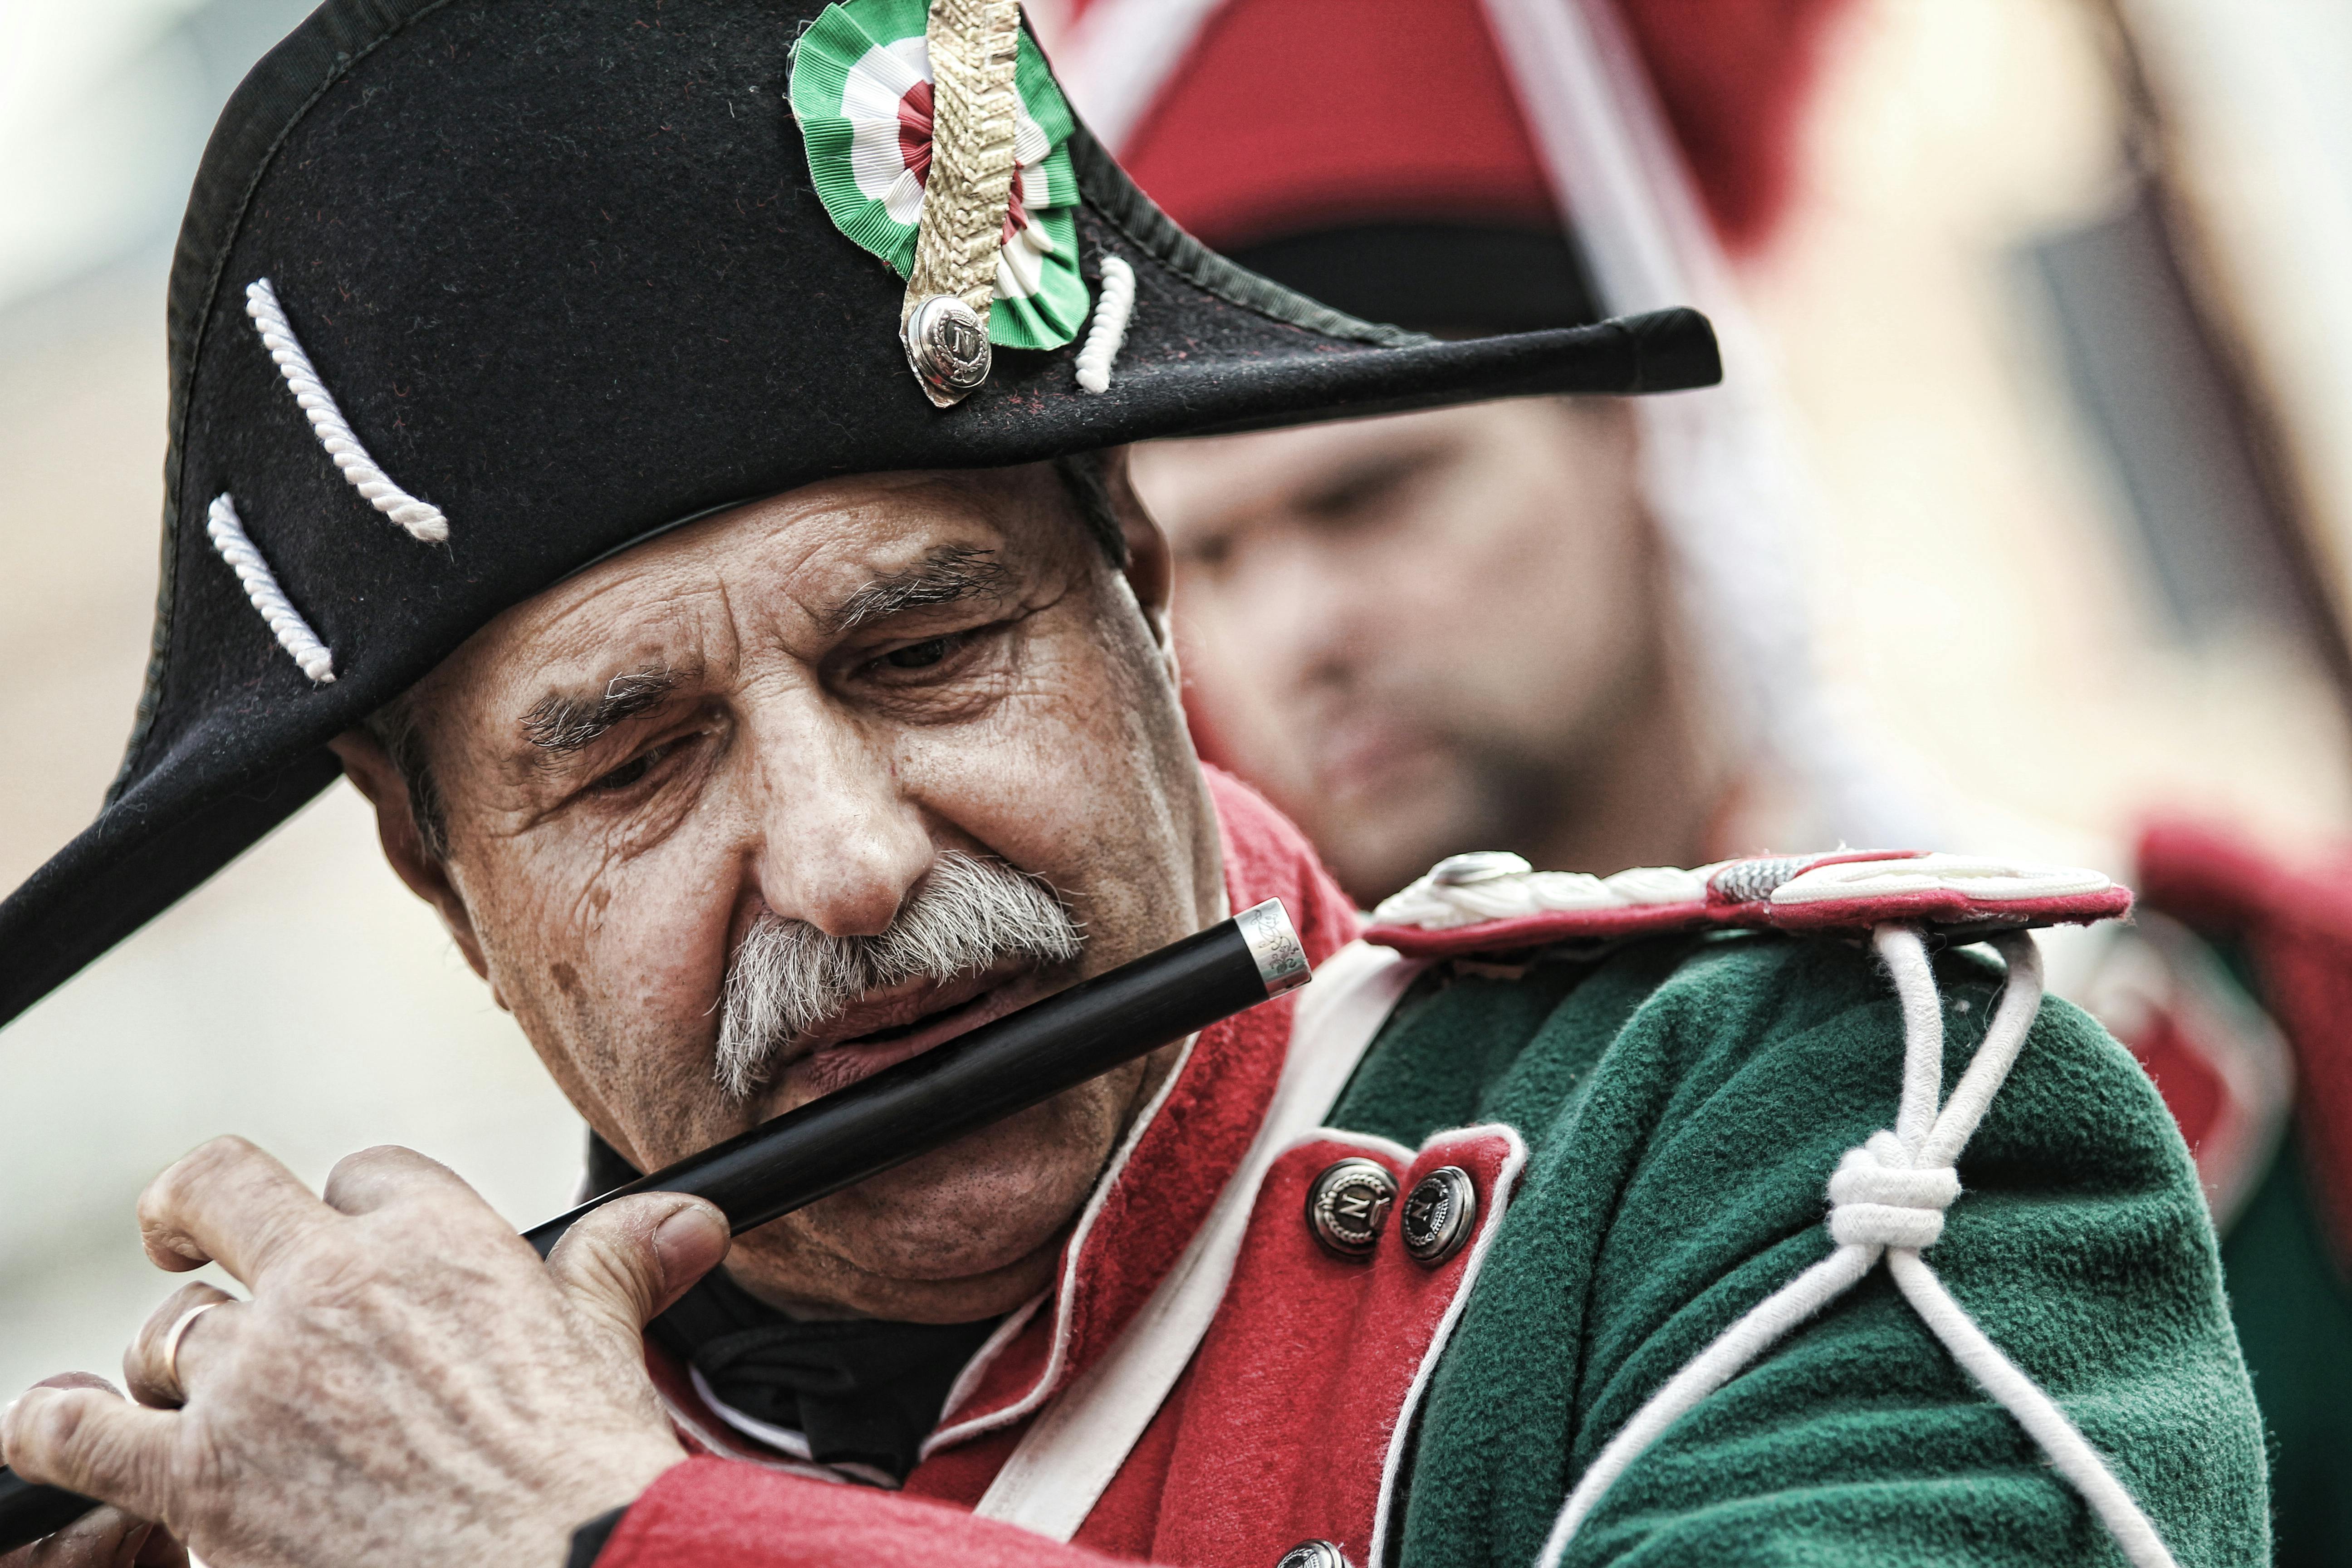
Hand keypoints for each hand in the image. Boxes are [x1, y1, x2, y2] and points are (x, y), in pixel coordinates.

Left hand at [0, 1139, 728, 1567]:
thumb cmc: (585, 1473)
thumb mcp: (606, 1344)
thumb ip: (622, 1263)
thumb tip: (689, 1219)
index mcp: (437, 1240)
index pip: (364, 1177)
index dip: (355, 1214)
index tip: (354, 1252)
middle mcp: (334, 1286)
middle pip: (222, 1192)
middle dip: (193, 1207)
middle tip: (186, 1235)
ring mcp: (257, 1378)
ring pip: (166, 1330)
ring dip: (171, 1363)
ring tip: (184, 1398)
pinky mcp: (200, 1476)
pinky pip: (76, 1431)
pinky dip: (54, 1426)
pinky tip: (57, 1425)